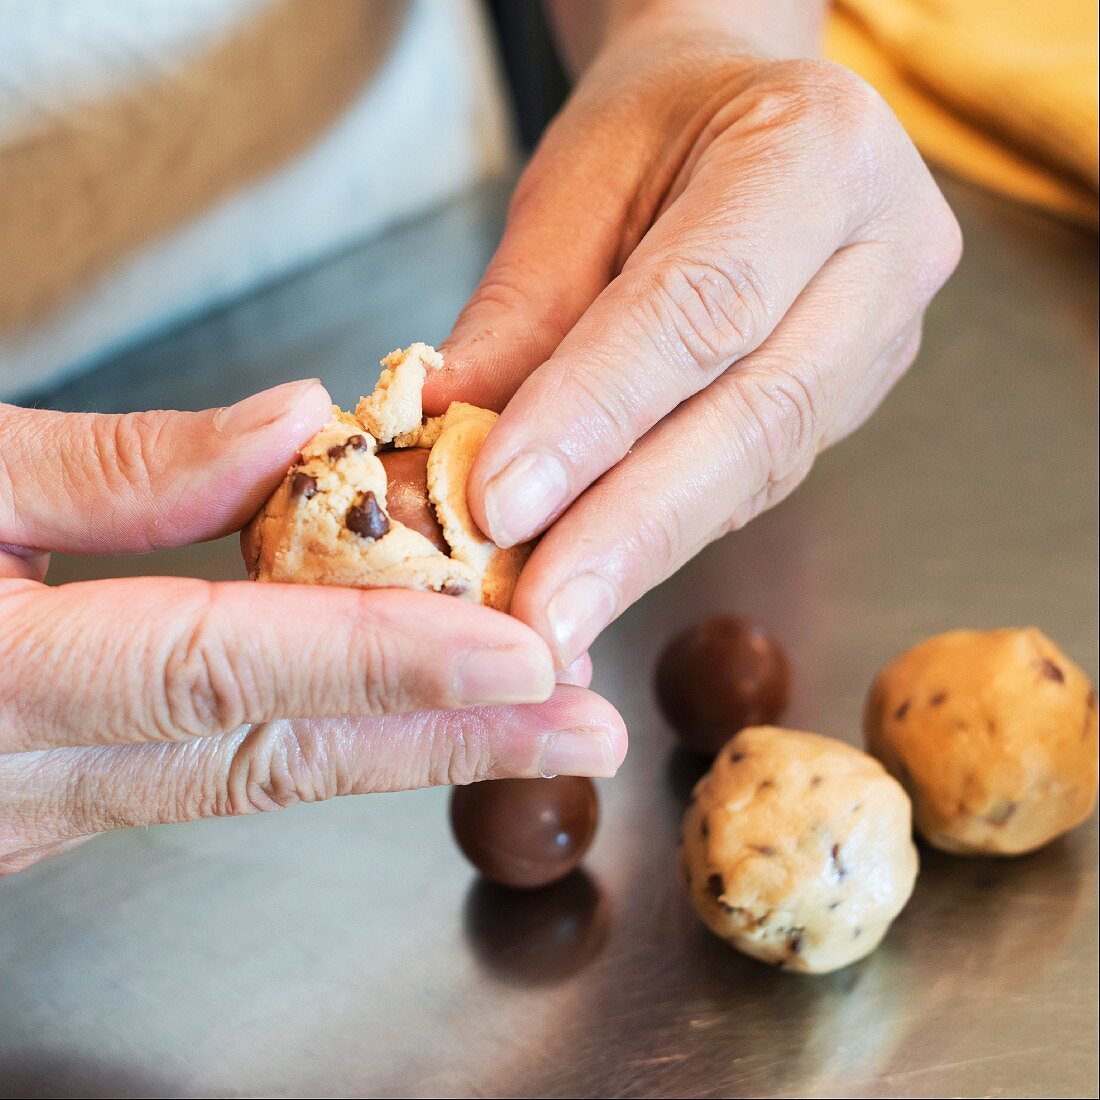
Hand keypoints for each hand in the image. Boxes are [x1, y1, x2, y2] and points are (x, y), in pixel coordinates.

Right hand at [0, 384, 624, 873]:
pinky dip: (333, 735)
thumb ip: (114, 467)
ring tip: (540, 714)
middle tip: (587, 729)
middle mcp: (24, 782)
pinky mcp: (59, 806)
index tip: (522, 656)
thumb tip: (288, 426)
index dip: (382, 663)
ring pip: (263, 773)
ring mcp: (43, 814)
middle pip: (278, 755)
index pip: (225, 669)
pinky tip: (419, 705)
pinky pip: (224, 765)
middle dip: (449, 745)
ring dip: (411, 747)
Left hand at [426, 12, 960, 668]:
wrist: (745, 118)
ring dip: (645, 554)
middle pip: (754, 418)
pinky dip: (668, 537)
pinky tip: (601, 579)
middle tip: (540, 621)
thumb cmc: (656, 130)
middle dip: (632, 532)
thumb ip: (519, 316)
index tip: (499, 506)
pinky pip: (753, 481)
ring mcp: (883, 338)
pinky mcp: (853, 399)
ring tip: (554, 618)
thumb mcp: (573, 189)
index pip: (697, 307)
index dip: (595, 416)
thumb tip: (444, 442)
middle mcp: (883, 255)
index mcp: (820, 152)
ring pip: (759, 468)